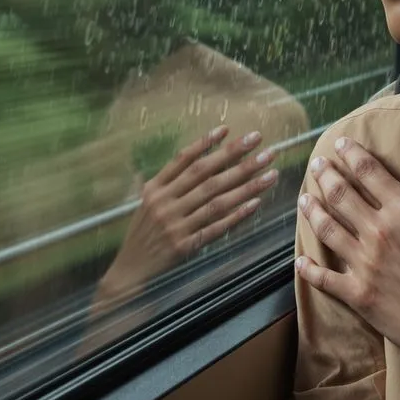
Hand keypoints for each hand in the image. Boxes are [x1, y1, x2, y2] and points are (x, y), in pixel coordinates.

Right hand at [98, 126, 278, 302]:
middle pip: (205, 174)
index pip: (184, 160)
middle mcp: (165, 203)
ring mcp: (175, 224)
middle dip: (236, 156)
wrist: (129, 270)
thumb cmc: (142, 234)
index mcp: (155, 188)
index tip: (228, 129)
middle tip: (260, 142)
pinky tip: (256, 204)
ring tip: (270, 172)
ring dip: (246, 185)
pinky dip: (236, 215)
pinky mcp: (184, 245)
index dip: (206, 143)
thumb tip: (188, 156)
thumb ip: (165, 181)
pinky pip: (215, 227)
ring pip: (216, 199)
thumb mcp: (145, 203)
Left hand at [295, 138, 399, 380]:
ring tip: (303, 199)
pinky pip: (324, 277)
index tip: (339, 144)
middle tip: (315, 165)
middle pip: (341, 194)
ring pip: (327, 228)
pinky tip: (299, 260)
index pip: (370, 172)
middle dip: (325, 175)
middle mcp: (380, 231)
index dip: (351, 154)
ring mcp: (365, 264)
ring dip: (311, 210)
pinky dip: (308, 268)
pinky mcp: (358, 294)